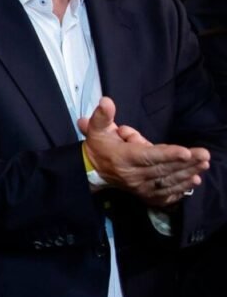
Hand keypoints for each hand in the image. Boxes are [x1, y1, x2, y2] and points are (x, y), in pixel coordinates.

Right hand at [79, 97, 208, 205]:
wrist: (92, 171)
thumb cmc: (99, 147)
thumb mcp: (97, 129)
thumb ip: (102, 116)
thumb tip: (106, 101)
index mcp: (123, 158)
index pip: (148, 156)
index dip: (167, 154)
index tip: (185, 152)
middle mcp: (133, 175)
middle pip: (163, 169)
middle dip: (185, 163)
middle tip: (204, 155)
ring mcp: (140, 187)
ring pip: (167, 181)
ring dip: (187, 174)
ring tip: (203, 165)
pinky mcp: (145, 194)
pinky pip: (165, 194)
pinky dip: (180, 189)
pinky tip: (193, 182)